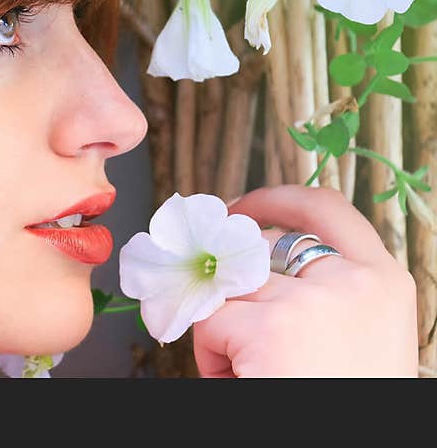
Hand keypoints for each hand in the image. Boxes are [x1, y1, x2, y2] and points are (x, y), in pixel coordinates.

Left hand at [192, 185, 418, 376]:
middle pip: (260, 247)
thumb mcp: (354, 333)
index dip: (276, 200)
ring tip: (251, 371)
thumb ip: (316, 289)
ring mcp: (309, 300)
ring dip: (225, 326)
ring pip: (229, 286)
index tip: (242, 208)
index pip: (325, 207)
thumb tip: (236, 253)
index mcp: (384, 281)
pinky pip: (208, 321)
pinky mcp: (269, 327)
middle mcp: (352, 280)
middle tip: (226, 318)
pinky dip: (209, 353)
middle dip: (232, 282)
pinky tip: (239, 381)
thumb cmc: (344, 394)